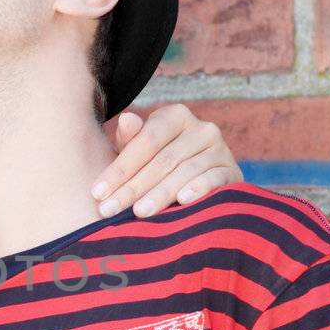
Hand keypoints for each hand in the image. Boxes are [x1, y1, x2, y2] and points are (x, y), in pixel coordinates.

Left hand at [92, 104, 241, 216]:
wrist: (199, 184)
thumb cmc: (156, 167)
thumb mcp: (139, 154)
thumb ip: (130, 140)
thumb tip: (126, 119)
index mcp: (174, 116)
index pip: (145, 141)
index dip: (120, 168)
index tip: (97, 193)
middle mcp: (201, 128)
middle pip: (163, 160)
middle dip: (133, 187)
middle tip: (109, 210)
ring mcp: (220, 149)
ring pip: (185, 171)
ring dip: (160, 193)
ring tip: (138, 212)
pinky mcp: (232, 171)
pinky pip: (215, 179)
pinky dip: (199, 188)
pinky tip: (183, 201)